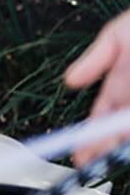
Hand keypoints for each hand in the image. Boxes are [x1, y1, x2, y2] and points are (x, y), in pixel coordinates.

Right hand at [66, 10, 129, 163]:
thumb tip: (69, 81)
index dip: (91, 138)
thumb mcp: (119, 35)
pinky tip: (126, 139)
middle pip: (118, 131)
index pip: (101, 118)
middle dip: (106, 146)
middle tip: (99, 159)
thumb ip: (95, 59)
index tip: (82, 156)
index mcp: (120, 85)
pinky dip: (129, 134)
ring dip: (124, 142)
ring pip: (129, 131)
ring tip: (118, 147)